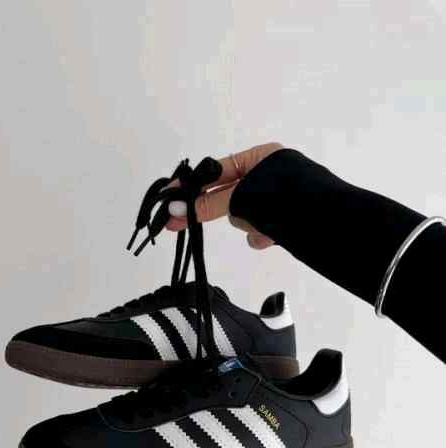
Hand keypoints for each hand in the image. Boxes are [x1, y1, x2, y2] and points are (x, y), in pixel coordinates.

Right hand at [165, 142, 282, 249]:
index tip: (171, 199)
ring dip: (248, 223)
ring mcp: (280, 198)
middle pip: (229, 195)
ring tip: (261, 226)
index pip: (217, 170)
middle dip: (223, 209)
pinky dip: (263, 234)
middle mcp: (271, 174)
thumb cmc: (287, 199)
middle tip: (179, 224)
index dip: (192, 185)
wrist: (330, 225)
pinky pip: (262, 228)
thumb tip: (178, 207)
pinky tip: (271, 238)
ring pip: (245, 214)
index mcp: (262, 156)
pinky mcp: (287, 220)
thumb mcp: (241, 197)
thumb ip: (208, 204)